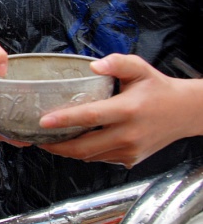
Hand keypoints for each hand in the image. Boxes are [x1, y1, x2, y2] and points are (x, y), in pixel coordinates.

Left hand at [39, 54, 202, 166]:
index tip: (43, 121)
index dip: (65, 120)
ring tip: (51, 140)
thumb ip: (117, 63)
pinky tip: (74, 143)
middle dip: (57, 146)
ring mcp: (130, 151)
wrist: (185, 112)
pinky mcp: (131, 160)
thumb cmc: (158, 89)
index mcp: (128, 110)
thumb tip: (94, 66)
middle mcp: (128, 134)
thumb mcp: (140, 69)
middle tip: (37, 138)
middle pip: (84, 147)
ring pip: (90, 156)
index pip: (90, 117)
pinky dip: (85, 153)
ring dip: (68, 151)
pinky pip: (100, 159)